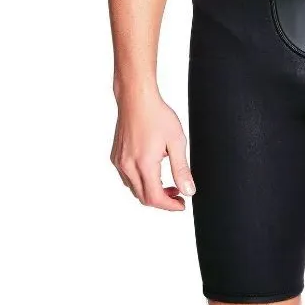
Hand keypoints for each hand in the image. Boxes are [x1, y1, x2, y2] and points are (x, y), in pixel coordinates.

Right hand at [110, 90, 192, 210]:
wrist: (136, 98)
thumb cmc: (156, 115)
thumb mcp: (177, 142)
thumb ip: (182, 169)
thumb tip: (188, 190)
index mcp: (144, 164)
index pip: (155, 198)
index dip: (170, 206)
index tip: (181, 204)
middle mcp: (128, 166)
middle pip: (143, 197)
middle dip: (162, 200)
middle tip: (177, 194)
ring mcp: (119, 162)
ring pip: (134, 189)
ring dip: (150, 191)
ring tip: (167, 182)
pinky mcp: (116, 157)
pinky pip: (127, 178)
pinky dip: (140, 181)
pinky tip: (152, 170)